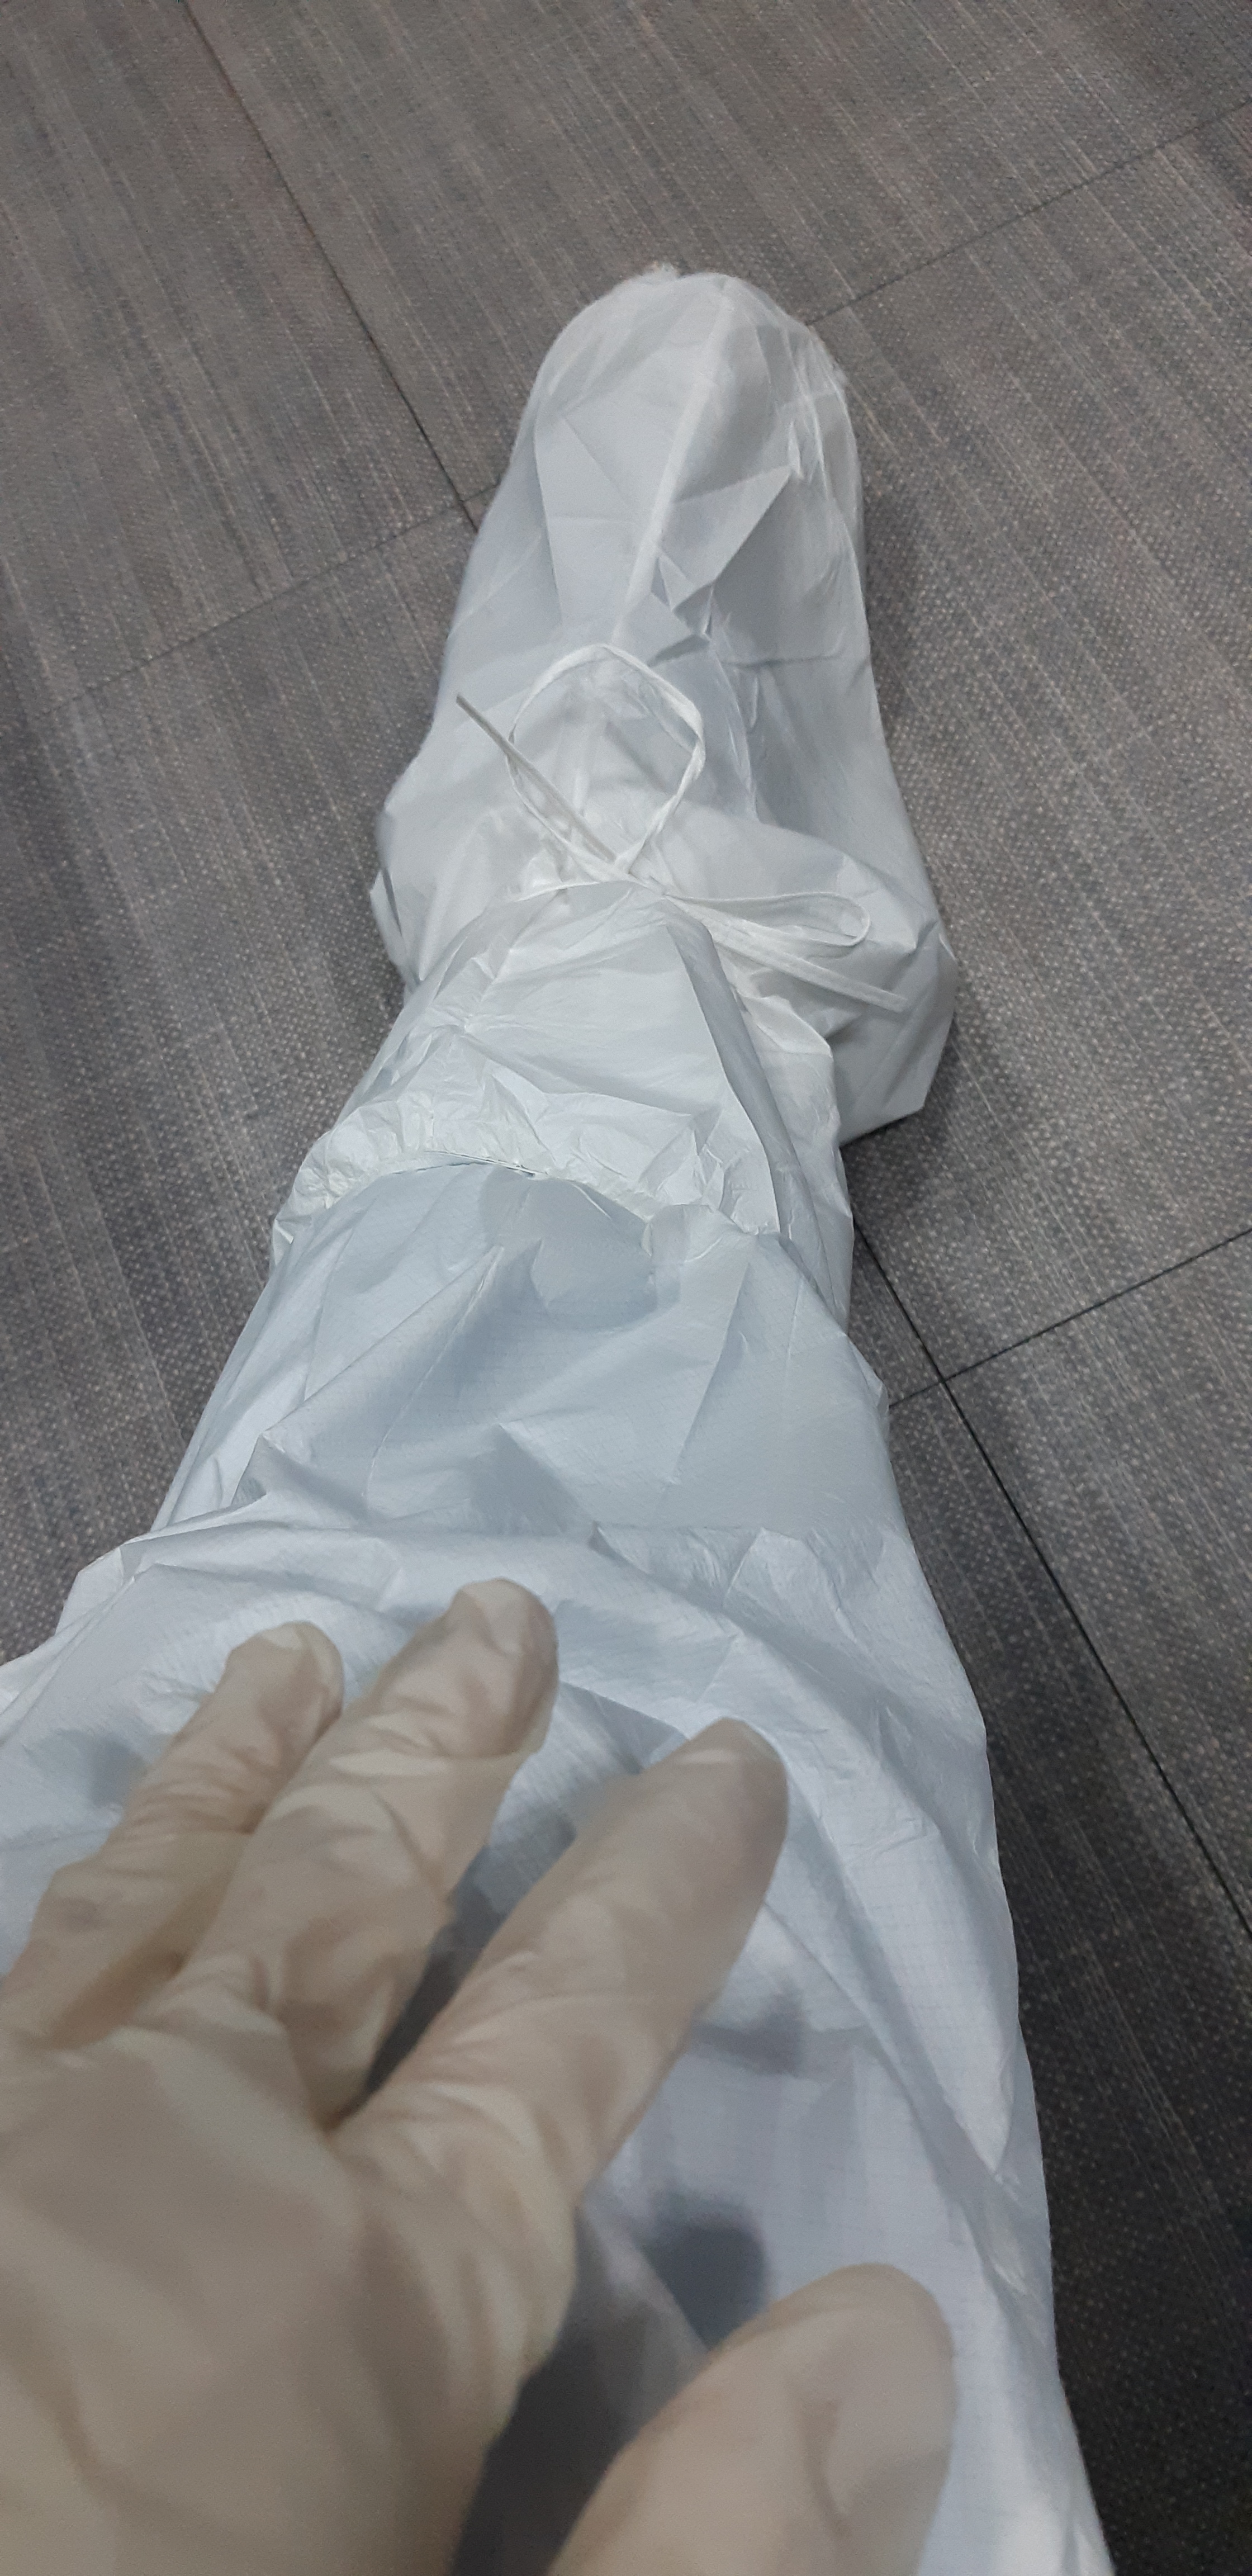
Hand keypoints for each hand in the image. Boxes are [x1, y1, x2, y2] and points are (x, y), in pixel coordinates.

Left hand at [0, 1581, 952, 2574]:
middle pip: (342, 1898)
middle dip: (440, 1750)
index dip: (661, 1888)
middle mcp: (169, 2167)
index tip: (725, 1759)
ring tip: (283, 1663)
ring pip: (131, 1902)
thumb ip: (707, 2547)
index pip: (562, 2031)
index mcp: (359, 2298)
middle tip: (494, 1615)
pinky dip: (36, 1898)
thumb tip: (887, 2333)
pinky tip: (41, 1870)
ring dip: (229, 1774)